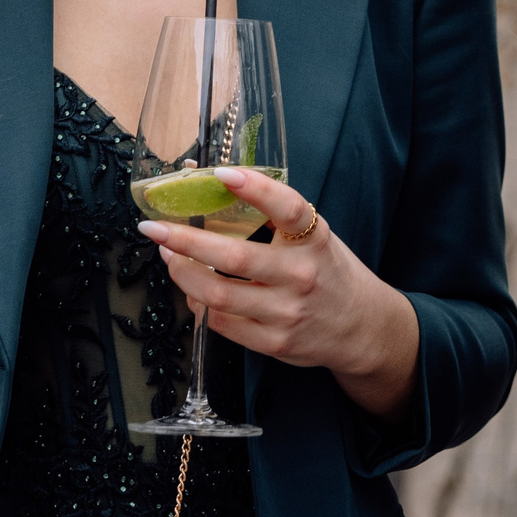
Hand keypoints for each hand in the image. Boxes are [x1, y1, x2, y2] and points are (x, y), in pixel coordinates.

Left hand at [142, 167, 420, 419]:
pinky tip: (192, 290)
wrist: (360, 326)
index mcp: (313, 239)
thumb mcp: (313, 237)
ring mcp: (286, 312)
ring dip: (183, 274)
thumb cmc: (327, 271)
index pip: (287, 208)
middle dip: (185, 241)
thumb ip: (272, 217)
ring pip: (218, 294)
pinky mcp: (274, 342)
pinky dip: (199, 304)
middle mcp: (301, 275)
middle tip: (155, 228)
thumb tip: (214, 185)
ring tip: (169, 257)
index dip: (255, 188)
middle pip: (234, 257)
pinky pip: (222, 323)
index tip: (221, 173)